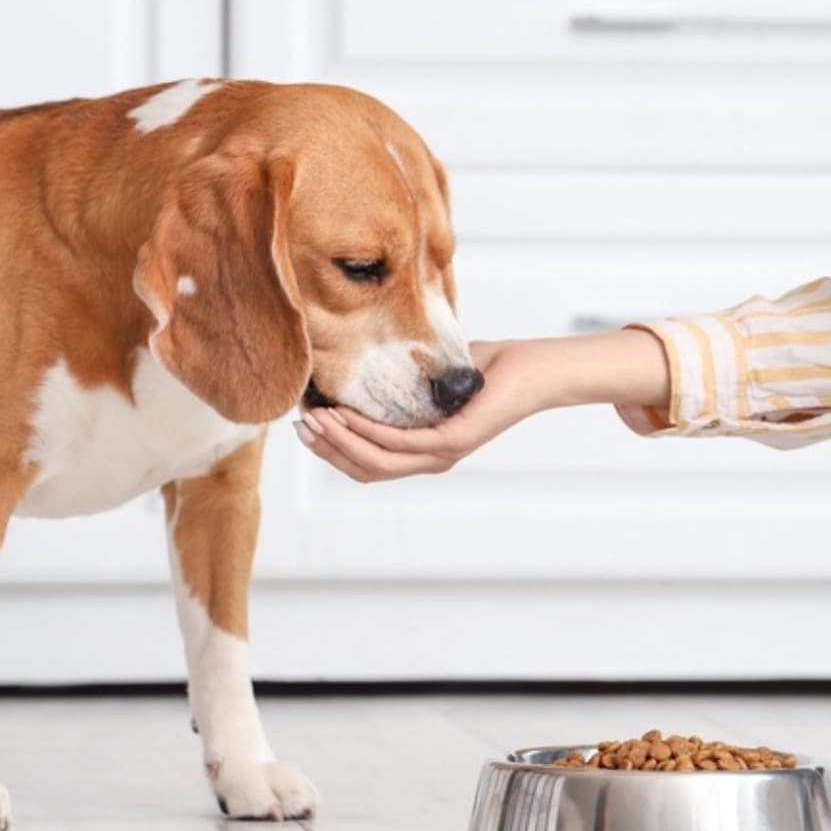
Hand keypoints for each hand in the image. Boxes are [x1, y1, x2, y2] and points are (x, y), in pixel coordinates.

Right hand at [293, 329, 670, 482]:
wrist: (530, 370)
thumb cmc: (486, 369)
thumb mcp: (428, 375)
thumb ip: (397, 380)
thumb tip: (359, 362)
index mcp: (423, 450)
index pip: (367, 463)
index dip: (332, 450)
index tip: (305, 424)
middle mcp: (430, 459)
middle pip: (365, 469)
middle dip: (327, 449)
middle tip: (299, 423)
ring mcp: (441, 454)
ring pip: (378, 462)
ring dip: (340, 441)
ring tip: (314, 418)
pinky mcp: (453, 441)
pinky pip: (401, 444)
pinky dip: (367, 430)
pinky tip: (346, 413)